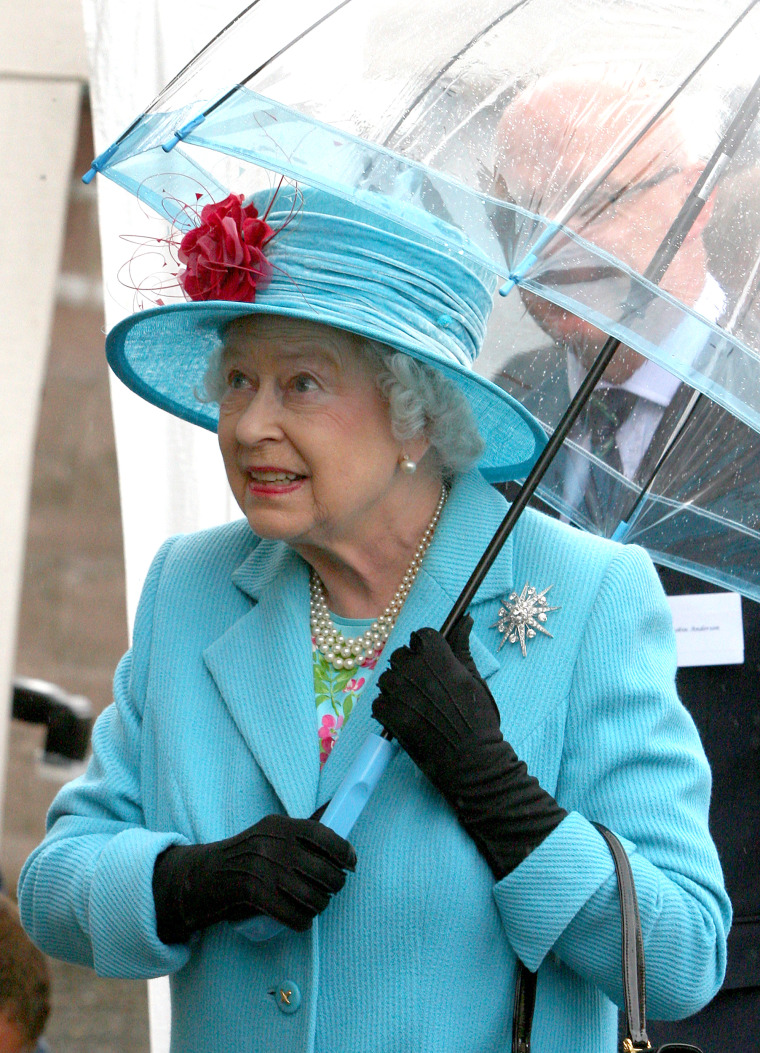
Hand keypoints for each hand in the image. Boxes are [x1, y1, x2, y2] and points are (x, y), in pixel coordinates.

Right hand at [152, 813, 355, 943]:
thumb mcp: (270, 834)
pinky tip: (300, 921)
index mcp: (278, 825)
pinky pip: (290, 913)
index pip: (320, 833)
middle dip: (334, 883)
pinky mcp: (250, 892)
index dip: (342, 849)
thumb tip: (336, 809)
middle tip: (333, 890)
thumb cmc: (244, 857)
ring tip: (317, 905)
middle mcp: (270, 842)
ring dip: (319, 905)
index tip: (351, 863)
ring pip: (309, 894)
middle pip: (320, 868)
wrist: (200, 877)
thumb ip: (300, 830)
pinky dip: (300, 921)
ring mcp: (260, 867)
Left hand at [373, 616, 565, 878]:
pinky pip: (379, 701)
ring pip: (388, 677)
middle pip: (401, 654)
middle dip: (411, 666)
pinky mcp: (387, 714)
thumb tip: (464, 619)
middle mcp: (413, 669)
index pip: (421, 635)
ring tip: (418, 704)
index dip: (427, 647)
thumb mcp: (474, 678)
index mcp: (437, 657)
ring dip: (398, 687)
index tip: (434, 660)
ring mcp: (397, 692)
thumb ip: (462, 646)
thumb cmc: (479, 720)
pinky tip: (407, 717)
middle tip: (428, 687)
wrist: (471, 761)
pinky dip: (389, 708)